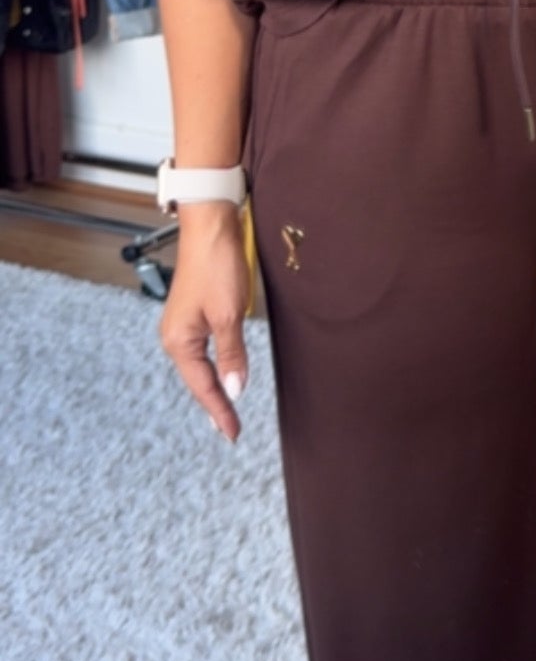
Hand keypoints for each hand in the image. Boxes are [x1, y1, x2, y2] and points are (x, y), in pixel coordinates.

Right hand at [159, 203, 250, 442]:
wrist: (211, 226)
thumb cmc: (217, 265)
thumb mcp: (229, 314)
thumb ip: (232, 354)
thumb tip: (235, 390)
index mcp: (179, 340)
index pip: (203, 386)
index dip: (220, 411)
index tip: (233, 434)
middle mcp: (175, 336)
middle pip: (197, 380)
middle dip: (214, 405)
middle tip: (230, 431)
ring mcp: (183, 325)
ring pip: (200, 366)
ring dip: (213, 387)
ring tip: (226, 411)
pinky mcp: (194, 314)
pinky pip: (203, 351)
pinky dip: (214, 367)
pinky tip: (220, 374)